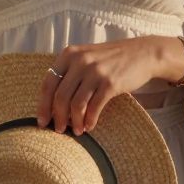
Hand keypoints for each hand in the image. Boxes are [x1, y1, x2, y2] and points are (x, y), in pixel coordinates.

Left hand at [37, 37, 163, 135]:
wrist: (142, 53)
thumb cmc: (110, 59)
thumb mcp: (86, 57)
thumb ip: (69, 73)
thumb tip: (52, 104)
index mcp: (69, 54)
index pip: (48, 83)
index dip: (43, 105)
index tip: (42, 122)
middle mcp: (80, 61)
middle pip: (60, 96)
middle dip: (57, 117)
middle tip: (59, 130)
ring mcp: (96, 71)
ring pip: (76, 104)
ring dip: (74, 122)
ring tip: (76, 131)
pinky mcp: (111, 83)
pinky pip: (94, 107)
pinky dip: (90, 120)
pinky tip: (89, 126)